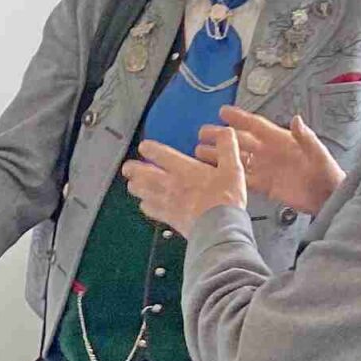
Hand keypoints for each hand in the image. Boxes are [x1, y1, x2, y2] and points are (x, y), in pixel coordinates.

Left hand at [120, 130, 245, 233]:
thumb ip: (227, 148)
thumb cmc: (225, 199)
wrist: (219, 228)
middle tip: (128, 167)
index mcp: (184, 169)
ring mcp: (167, 202)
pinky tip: (145, 205)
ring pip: (142, 192)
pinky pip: (150, 210)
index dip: (149, 148)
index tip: (144, 146)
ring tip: (132, 184)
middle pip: (143, 174)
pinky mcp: (168, 217)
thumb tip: (226, 132)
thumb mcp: (233, 169)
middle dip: (133, 169)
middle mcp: (171, 184)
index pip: (159, 154)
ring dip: (136, 187)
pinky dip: (145, 206)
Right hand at [215, 107, 342, 215]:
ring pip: (238, 159)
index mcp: (282, 140)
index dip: (240, 118)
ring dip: (220, 155)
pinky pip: (242, 178)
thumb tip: (296, 119)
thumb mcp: (319, 154)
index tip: (223, 112)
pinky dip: (228, 175)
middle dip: (222, 136)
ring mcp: (266, 169)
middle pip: (241, 141)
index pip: (257, 126)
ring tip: (200, 152)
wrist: (329, 198)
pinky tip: (214, 173)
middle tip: (203, 132)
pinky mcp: (265, 186)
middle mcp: (270, 152)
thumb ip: (306, 138)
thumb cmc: (327, 173)